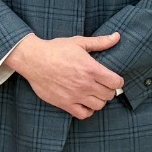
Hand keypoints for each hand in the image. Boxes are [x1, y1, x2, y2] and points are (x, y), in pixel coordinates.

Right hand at [4, 32, 123, 119]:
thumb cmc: (56, 49)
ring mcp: (75, 96)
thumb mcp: (78, 42)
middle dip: (109, 90)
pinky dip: (87, 110)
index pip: (115, 82)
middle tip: (103, 85)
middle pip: (109, 95)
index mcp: (91, 69)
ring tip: (94, 93)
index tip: (113, 79)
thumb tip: (117, 36)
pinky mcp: (65, 103)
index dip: (117, 81)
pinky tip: (84, 102)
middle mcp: (85, 84)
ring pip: (99, 106)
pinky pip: (84, 114)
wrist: (33, 60)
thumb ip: (100, 42)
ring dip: (99, 100)